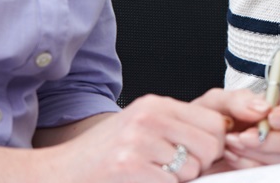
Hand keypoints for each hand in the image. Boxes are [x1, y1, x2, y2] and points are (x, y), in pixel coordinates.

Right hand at [37, 94, 228, 181]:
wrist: (57, 173)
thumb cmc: (100, 155)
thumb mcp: (140, 127)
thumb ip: (176, 127)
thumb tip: (221, 138)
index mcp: (156, 105)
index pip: (214, 122)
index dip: (215, 145)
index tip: (203, 156)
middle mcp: (150, 117)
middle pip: (211, 145)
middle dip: (201, 165)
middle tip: (178, 172)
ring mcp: (139, 141)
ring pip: (192, 169)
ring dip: (178, 181)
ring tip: (152, 176)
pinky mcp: (128, 165)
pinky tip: (140, 182)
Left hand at [195, 88, 279, 172]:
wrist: (190, 149)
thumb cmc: (208, 121)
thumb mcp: (217, 103)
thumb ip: (239, 99)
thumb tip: (263, 108)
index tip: (271, 117)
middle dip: (276, 139)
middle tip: (245, 135)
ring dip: (260, 152)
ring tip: (232, 143)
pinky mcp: (269, 174)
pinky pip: (271, 174)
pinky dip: (248, 166)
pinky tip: (232, 156)